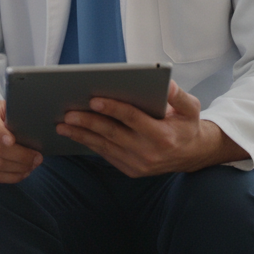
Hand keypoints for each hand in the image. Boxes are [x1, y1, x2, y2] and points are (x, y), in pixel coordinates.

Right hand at [0, 99, 42, 183]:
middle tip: (37, 158)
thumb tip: (37, 130)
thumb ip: (19, 117)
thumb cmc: (1, 118)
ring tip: (32, 166)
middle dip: (21, 156)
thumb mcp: (8, 109)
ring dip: (19, 168)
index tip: (12, 141)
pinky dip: (11, 177)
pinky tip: (22, 173)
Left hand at [56, 79, 247, 176]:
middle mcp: (148, 152)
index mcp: (162, 136)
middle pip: (112, 134)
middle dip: (88, 122)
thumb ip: (179, 95)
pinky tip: (74, 134)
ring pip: (104, 147)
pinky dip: (88, 144)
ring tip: (62, 125)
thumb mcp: (191, 108)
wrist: (191, 155)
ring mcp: (138, 164)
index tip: (94, 100)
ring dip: (81, 135)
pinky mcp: (130, 170)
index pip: (133, 119)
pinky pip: (106, 155)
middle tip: (68, 113)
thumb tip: (167, 83)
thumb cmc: (186, 125)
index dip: (113, 108)